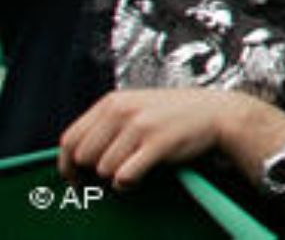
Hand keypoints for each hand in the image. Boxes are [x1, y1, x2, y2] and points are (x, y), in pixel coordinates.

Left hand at [59, 88, 252, 189]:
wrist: (218, 112)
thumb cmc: (176, 112)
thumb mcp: (135, 105)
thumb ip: (106, 122)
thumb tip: (76, 154)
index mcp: (112, 101)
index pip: (69, 138)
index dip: (67, 163)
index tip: (75, 176)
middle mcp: (123, 111)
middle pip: (84, 156)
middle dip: (95, 170)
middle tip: (113, 170)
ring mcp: (141, 127)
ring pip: (104, 169)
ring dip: (115, 176)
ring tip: (134, 167)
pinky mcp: (158, 144)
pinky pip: (124, 176)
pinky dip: (128, 183)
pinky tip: (140, 175)